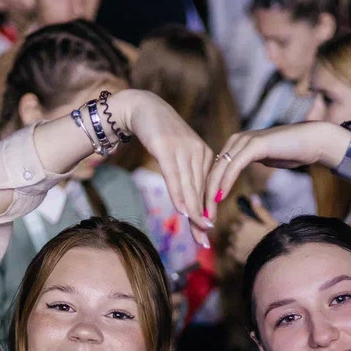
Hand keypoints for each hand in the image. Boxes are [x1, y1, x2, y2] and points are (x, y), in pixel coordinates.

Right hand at [112, 89, 215, 246]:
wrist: (142, 108)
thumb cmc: (160, 134)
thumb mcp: (177, 155)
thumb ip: (186, 175)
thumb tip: (191, 201)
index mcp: (205, 155)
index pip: (207, 190)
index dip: (207, 213)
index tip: (207, 234)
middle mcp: (198, 153)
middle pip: (200, 193)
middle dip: (201, 219)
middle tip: (204, 242)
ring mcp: (183, 150)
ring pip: (189, 188)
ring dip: (193, 213)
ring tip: (198, 233)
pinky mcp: (167, 149)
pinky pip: (174, 177)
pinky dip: (179, 195)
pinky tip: (183, 211)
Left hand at [206, 121, 350, 217]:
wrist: (312, 142)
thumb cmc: (291, 152)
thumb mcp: (263, 160)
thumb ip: (246, 164)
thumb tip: (233, 176)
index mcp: (234, 145)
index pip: (213, 171)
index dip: (206, 193)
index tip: (203, 213)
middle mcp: (235, 141)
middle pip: (212, 171)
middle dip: (204, 197)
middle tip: (200, 218)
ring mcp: (244, 141)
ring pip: (219, 170)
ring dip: (211, 193)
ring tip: (207, 213)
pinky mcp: (254, 144)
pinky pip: (233, 166)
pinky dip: (225, 182)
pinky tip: (219, 197)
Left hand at [228, 194, 275, 263]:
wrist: (272, 257)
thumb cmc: (273, 238)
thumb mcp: (270, 221)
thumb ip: (260, 210)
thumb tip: (253, 197)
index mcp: (246, 222)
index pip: (241, 217)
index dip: (246, 221)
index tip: (252, 225)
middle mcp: (238, 231)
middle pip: (234, 227)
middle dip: (239, 229)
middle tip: (249, 235)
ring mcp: (235, 243)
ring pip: (231, 238)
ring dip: (236, 239)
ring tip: (246, 244)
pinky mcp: (235, 254)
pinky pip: (229, 250)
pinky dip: (233, 250)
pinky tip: (241, 251)